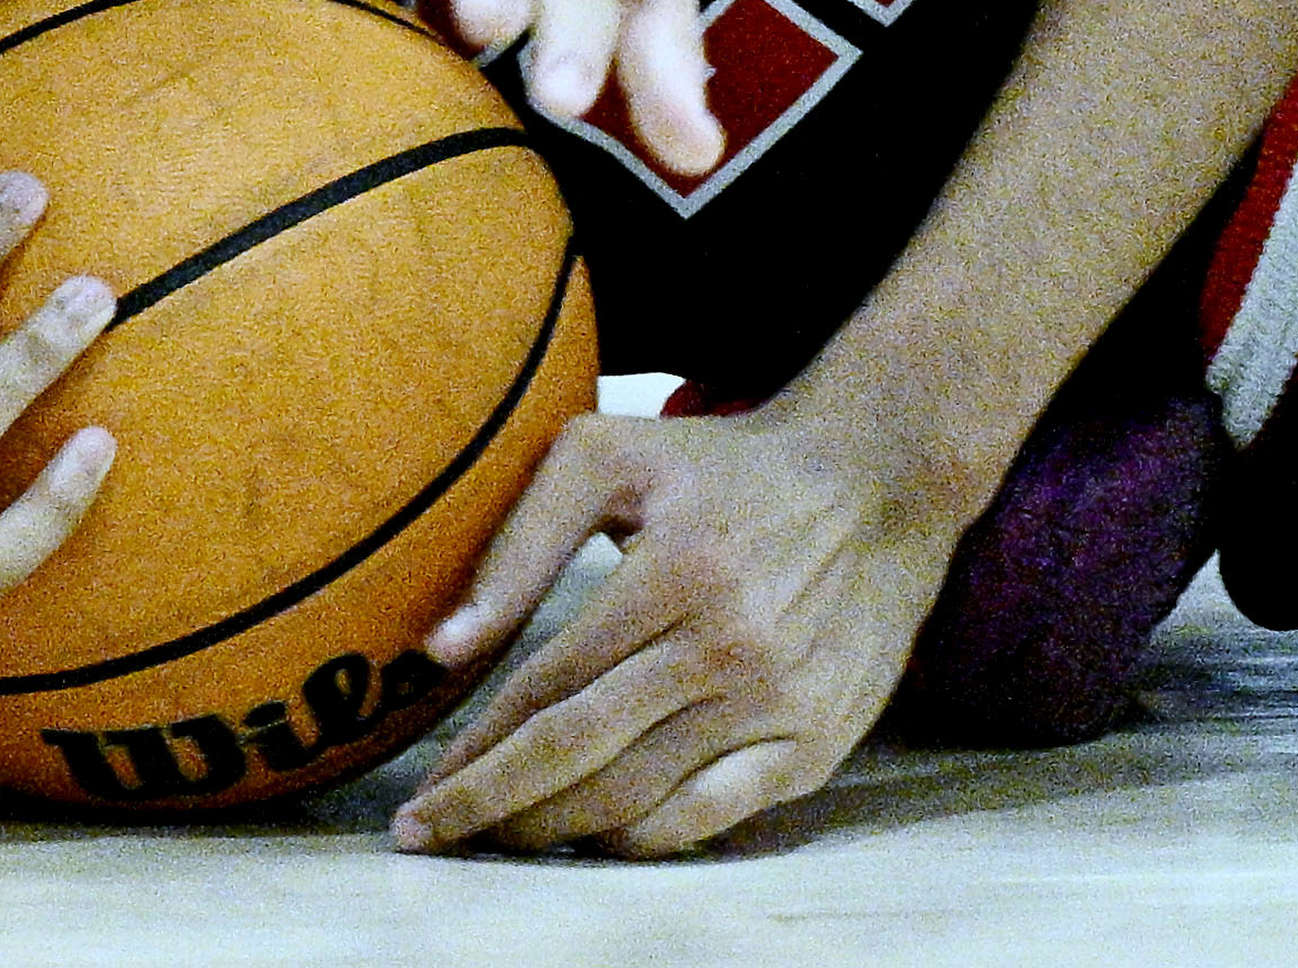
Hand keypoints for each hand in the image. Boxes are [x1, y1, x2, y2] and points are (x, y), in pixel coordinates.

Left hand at [390, 402, 972, 855]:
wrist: (879, 479)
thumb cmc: (727, 468)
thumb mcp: (614, 457)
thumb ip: (522, 541)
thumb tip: (441, 647)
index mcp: (674, 570)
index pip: (548, 684)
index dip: (475, 749)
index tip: (418, 795)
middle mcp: (728, 644)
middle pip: (581, 753)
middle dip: (491, 807)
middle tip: (431, 837)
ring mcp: (777, 701)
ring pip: (637, 797)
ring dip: (554, 830)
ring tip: (499, 837)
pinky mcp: (816, 741)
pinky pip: (709, 819)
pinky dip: (642, 840)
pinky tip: (595, 834)